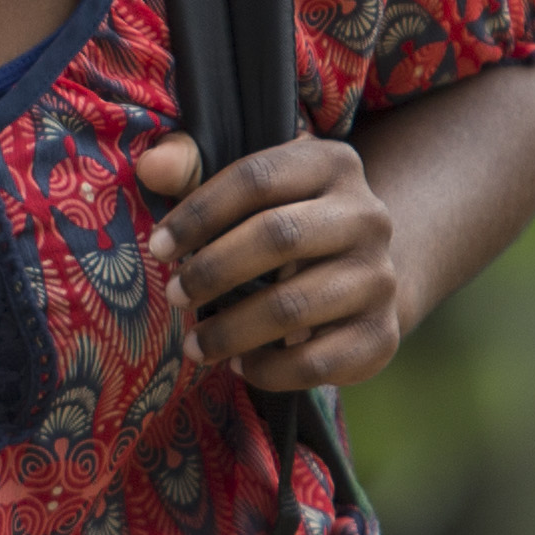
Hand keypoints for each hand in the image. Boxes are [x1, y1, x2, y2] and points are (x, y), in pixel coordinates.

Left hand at [136, 132, 406, 391]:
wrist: (363, 275)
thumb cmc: (284, 222)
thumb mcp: (249, 188)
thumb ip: (194, 169)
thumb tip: (151, 166)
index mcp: (333, 164)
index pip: (257, 179)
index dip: (199, 213)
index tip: (158, 248)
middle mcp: (368, 216)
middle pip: (279, 236)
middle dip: (213, 270)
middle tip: (174, 296)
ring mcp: (379, 278)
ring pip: (294, 306)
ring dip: (230, 330)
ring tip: (193, 344)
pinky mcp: (383, 336)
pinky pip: (317, 362)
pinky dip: (269, 370)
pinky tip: (238, 366)